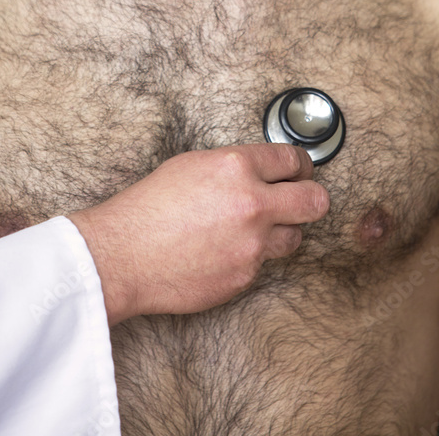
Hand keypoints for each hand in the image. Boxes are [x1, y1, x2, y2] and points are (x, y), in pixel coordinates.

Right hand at [67, 143, 328, 323]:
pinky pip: (262, 264)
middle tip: (302, 198)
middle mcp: (252, 204)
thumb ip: (233, 167)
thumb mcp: (192, 165)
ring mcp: (252, 244)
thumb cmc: (148, 207)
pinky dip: (249, 257)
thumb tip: (261, 172)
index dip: (302, 165)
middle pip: (314, 200)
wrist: (123, 254)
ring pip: (295, 237)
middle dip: (312, 198)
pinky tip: (223, 251)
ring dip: (281, 231)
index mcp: (236, 167)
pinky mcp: (245, 277)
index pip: (293, 160)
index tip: (302, 171)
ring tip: (254, 229)